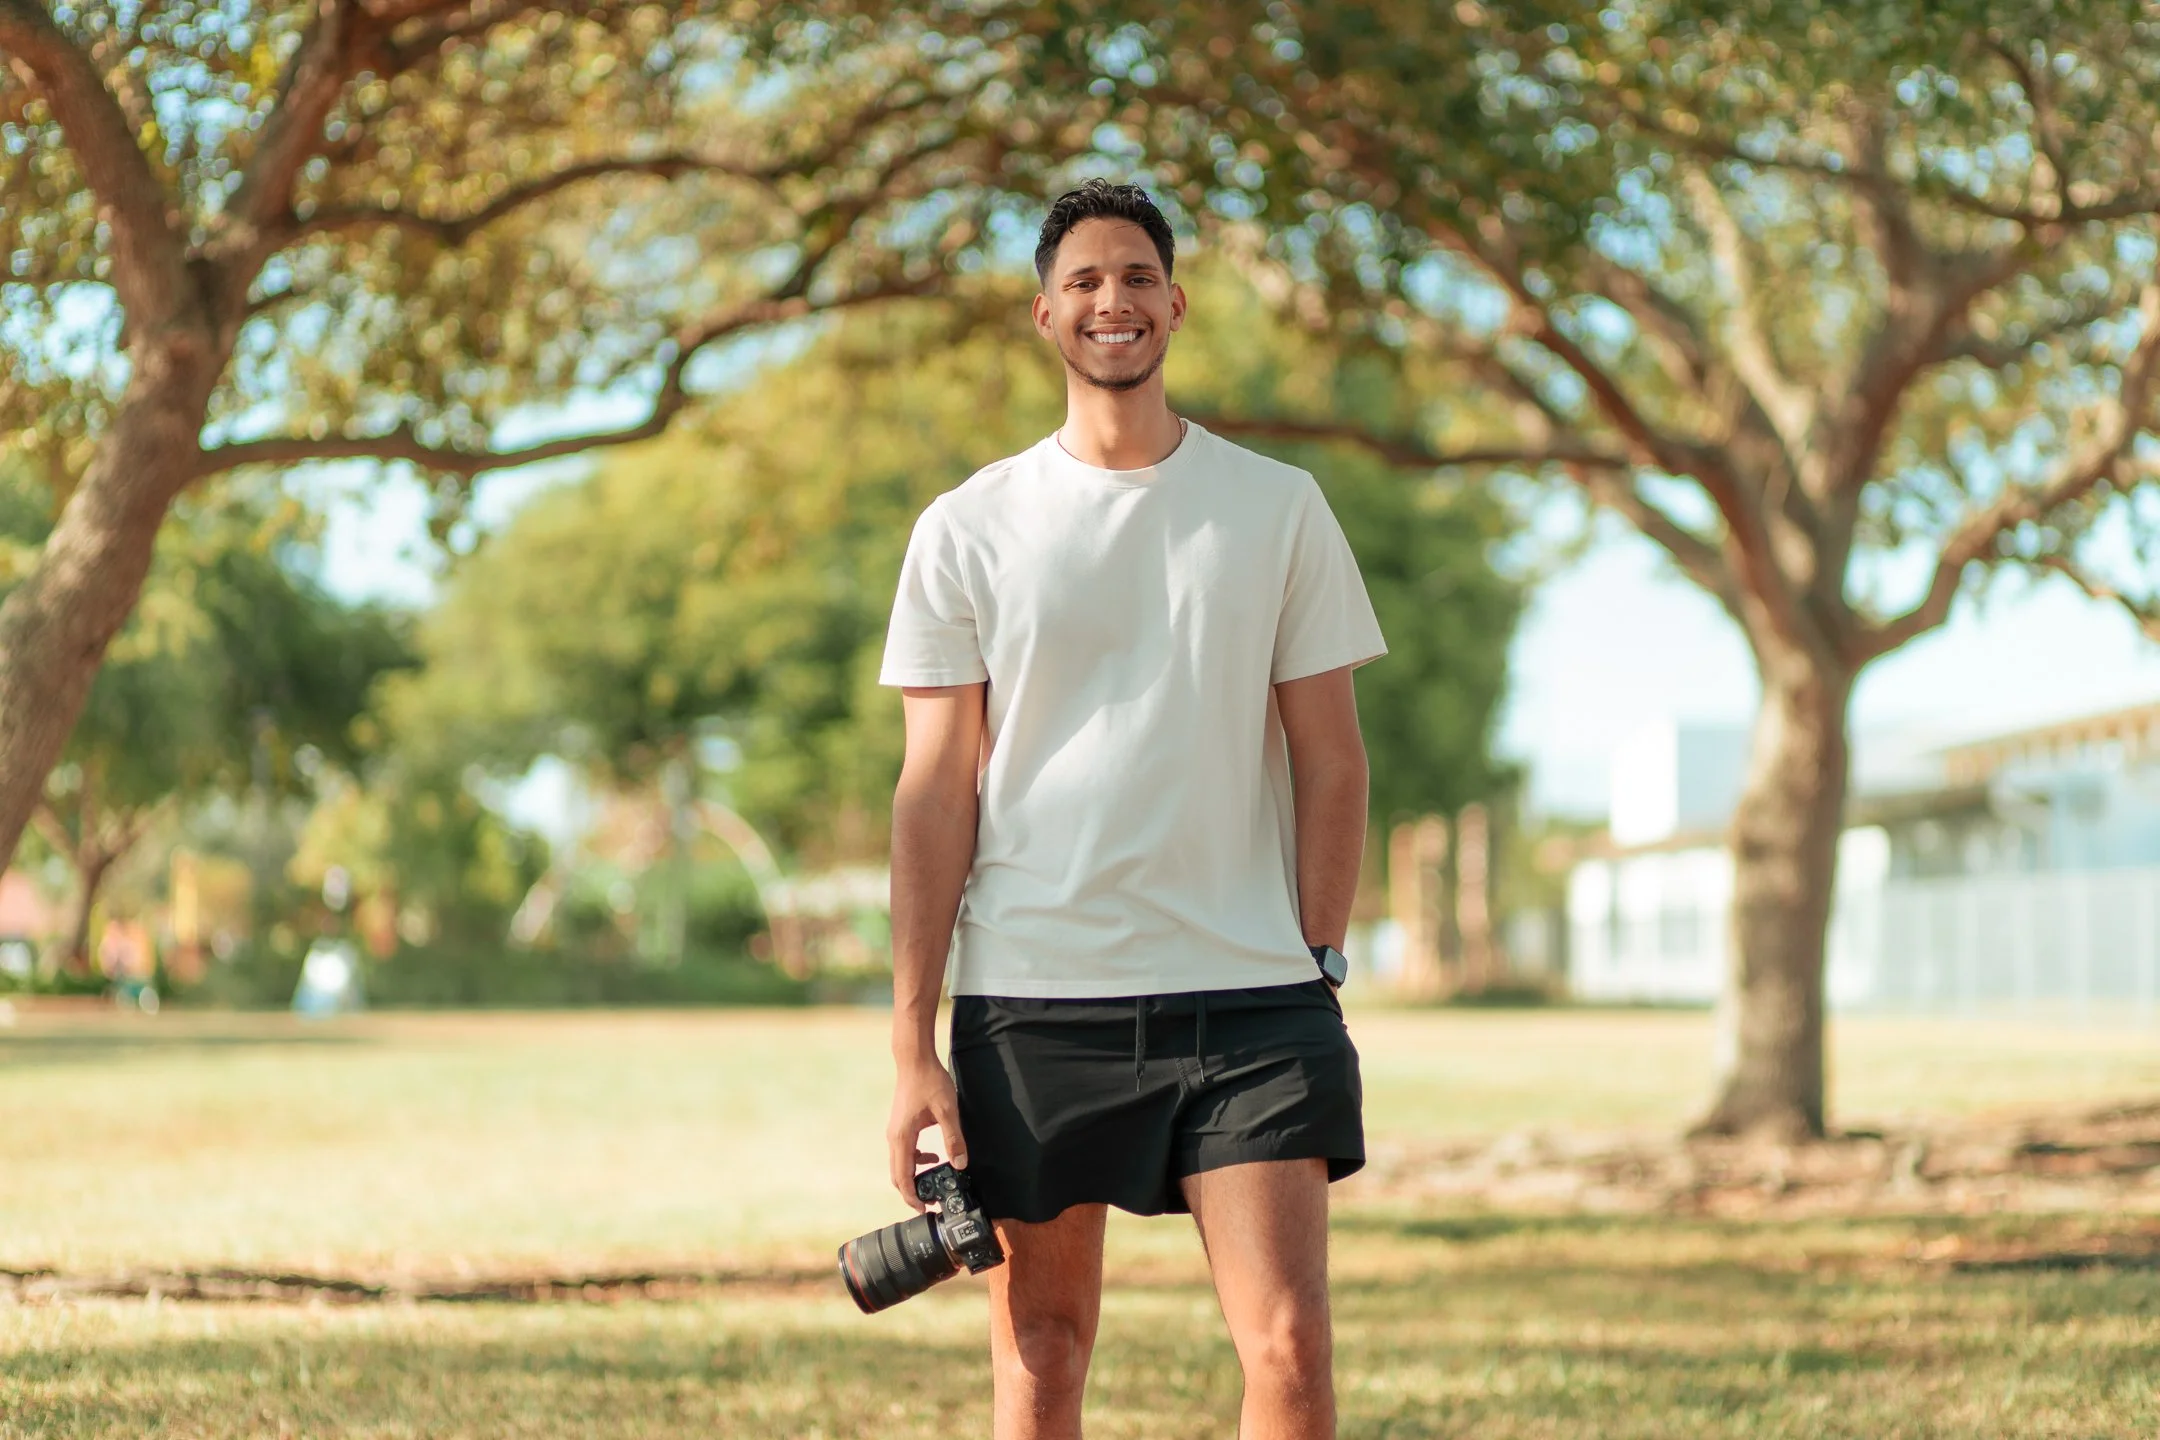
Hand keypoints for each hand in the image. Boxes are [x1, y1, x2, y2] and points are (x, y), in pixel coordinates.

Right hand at [887, 1055, 967, 1210]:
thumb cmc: (930, 1082)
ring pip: (900, 1164)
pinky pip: (905, 1152)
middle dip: (912, 1192)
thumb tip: (960, 1164)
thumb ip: (954, 1139)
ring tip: (935, 1181)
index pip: (902, 1178)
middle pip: (898, 1175)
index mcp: (902, 1138)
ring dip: (915, 1176)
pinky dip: (917, 1160)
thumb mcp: (948, 1112)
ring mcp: (895, 1132)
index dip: (912, 1197)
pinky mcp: (900, 1126)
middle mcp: (894, 1138)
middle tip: (931, 1201)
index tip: (925, 1210)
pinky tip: (934, 1156)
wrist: (915, 1060)